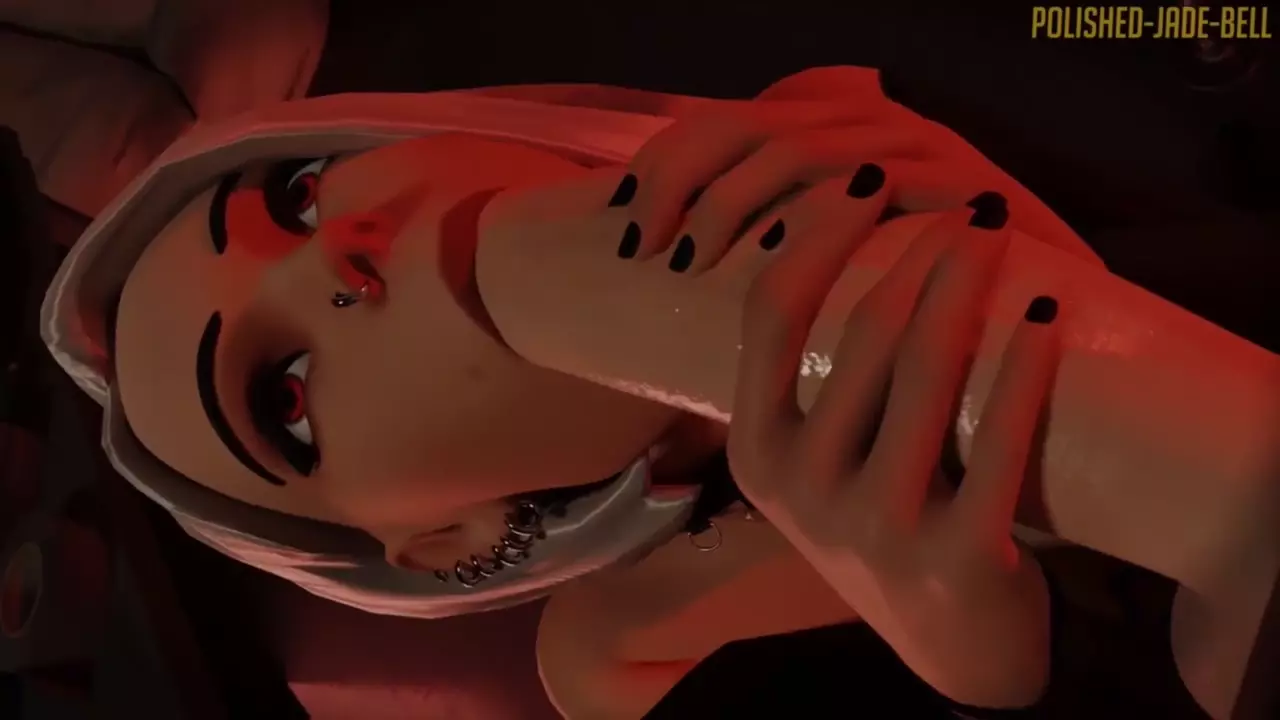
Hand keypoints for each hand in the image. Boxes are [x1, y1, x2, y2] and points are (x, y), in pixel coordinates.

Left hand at [612, 66, 1098, 269]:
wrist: (1052, 314)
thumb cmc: (925, 308)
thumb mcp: (835, 274)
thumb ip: (777, 249)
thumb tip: (686, 270)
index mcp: (827, 132)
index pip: (718, 125)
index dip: (659, 168)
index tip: (620, 229)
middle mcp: (866, 122)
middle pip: (743, 125)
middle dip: (678, 184)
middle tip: (647, 252)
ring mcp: (912, 145)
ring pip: (793, 148)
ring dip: (730, 202)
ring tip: (694, 263)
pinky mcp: (956, 178)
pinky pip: (870, 181)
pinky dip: (815, 213)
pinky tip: (777, 252)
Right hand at [724, 184, 1057, 706]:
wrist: (948, 647)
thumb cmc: (881, 526)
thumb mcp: (815, 464)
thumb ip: (807, 381)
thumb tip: (824, 231)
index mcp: (756, 454)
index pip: (772, 314)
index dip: (819, 232)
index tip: (866, 179)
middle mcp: (803, 489)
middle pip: (863, 329)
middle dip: (920, 247)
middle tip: (965, 205)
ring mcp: (876, 526)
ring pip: (927, 368)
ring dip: (969, 281)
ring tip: (996, 230)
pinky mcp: (958, 555)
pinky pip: (997, 435)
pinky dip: (1024, 362)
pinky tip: (1044, 311)